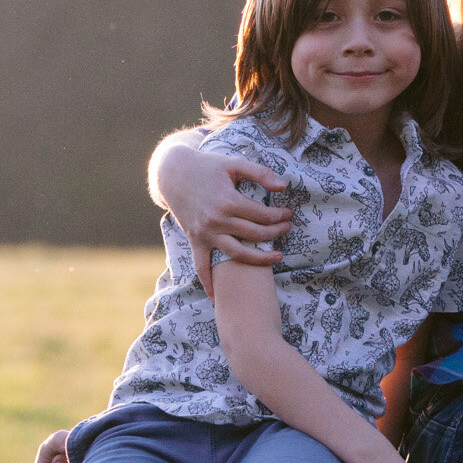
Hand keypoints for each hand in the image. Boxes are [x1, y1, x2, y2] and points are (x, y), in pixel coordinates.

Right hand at [159, 146, 290, 294]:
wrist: (173, 174)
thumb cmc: (207, 166)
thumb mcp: (234, 164)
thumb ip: (260, 173)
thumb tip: (283, 186)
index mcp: (228, 201)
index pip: (262, 215)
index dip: (279, 216)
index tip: (289, 215)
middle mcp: (217, 221)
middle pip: (254, 234)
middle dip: (276, 233)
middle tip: (287, 229)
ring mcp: (205, 234)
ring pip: (237, 254)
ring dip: (259, 259)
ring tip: (277, 258)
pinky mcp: (195, 241)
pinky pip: (202, 267)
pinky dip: (209, 283)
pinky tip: (218, 298)